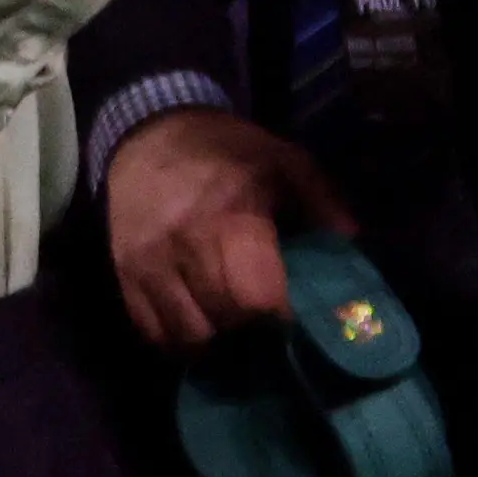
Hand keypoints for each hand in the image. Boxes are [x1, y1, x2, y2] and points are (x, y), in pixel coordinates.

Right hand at [105, 105, 352, 349]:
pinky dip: (177, 341)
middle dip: (253, 336)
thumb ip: (324, 204)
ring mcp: (147, 263)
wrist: (147, 132)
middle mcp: (183, 246)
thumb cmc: (226, 151)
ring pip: (185, 335)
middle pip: (222, 322)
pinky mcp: (124, 273)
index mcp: (230, 219)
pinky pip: (151, 330)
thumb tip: (353, 250)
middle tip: (271, 333)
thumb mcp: (285, 162)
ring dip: (216, 344)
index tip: (297, 321)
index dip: (281, 320)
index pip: (255, 299)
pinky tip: (201, 327)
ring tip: (236, 336)